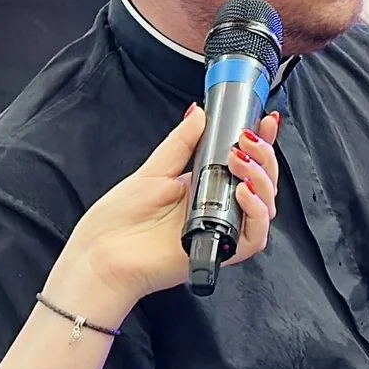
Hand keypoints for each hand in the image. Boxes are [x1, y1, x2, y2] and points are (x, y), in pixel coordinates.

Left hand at [49, 106, 280, 314]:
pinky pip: (255, 237)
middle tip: (247, 142)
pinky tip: (243, 192)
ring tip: (240, 163)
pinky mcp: (221, 252)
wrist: (102, 254)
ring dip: (261, 180)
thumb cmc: (119, 220)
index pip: (245, 164)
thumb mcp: (154, 170)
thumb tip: (199, 113)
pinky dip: (256, 212)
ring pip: (265, 208)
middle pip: (263, 184)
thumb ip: (181, 142)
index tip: (266, 120)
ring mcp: (222, 230)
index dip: (263, 143)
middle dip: (264, 157)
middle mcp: (219, 209)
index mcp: (205, 188)